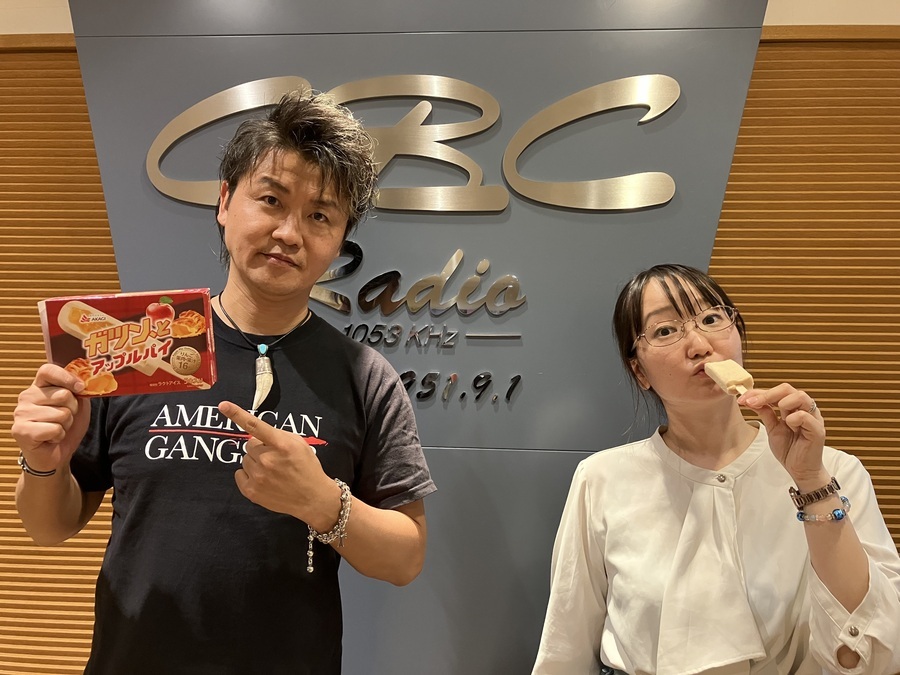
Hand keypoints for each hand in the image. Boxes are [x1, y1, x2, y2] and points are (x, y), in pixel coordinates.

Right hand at [11, 364, 89, 473]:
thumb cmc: (65, 427)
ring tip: (57, 429)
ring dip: (66, 425)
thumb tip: (84, 383)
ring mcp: (21, 413)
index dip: (66, 377)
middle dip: (72, 409)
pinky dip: (59, 436)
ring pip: (61, 413)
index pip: (47, 370)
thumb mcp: (78, 405)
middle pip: (63, 394)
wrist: (55, 454)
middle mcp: (26, 397)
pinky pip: (54, 429)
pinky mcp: (20, 430)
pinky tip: (50, 438)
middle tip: (65, 418)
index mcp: (39, 386)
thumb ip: (79, 392)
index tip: (80, 387)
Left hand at [217, 401, 340, 527]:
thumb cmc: (307, 467)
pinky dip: (248, 475)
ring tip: (272, 471)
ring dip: (255, 462)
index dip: (237, 414)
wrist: (312, 498)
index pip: (255, 426)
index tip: (223, 405)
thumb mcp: (300, 444)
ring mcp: (258, 476)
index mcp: (281, 444)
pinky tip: (263, 479)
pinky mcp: (251, 491)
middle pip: (250, 445)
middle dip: (260, 449)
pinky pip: (239, 474)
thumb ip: (279, 435)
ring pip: (245, 459)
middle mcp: (267, 459)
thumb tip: (258, 433)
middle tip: (275, 458)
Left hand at [739, 383, 825, 485]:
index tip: (742, 398)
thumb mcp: (772, 428)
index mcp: (794, 407)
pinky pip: (806, 416)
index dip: (758, 392)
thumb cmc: (789, 449)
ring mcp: (813, 418)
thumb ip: (765, 413)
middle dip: (767, 394)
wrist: (800, 470)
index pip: (777, 391)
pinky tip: (789, 426)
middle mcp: (805, 409)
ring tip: (778, 415)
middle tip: (751, 402)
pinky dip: (794, 418)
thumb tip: (750, 399)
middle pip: (788, 389)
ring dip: (783, 402)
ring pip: (801, 396)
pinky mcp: (818, 430)